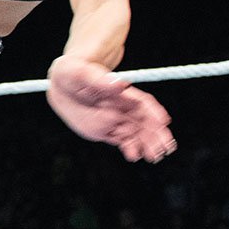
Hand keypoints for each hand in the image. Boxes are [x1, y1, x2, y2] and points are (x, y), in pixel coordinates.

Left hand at [46, 57, 174, 162]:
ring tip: (155, 156)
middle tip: (165, 148)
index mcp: (120, 92)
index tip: (163, 121)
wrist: (62, 85)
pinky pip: (123, 140)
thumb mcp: (80, 72)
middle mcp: (123, 107)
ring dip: (148, 144)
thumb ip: (100, 79)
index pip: (143, 103)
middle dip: (157, 134)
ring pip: (137, 133)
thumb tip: (120, 84)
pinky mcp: (107, 130)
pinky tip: (133, 155)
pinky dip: (130, 148)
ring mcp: (116, 119)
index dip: (154, 112)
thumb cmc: (73, 72)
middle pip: (145, 121)